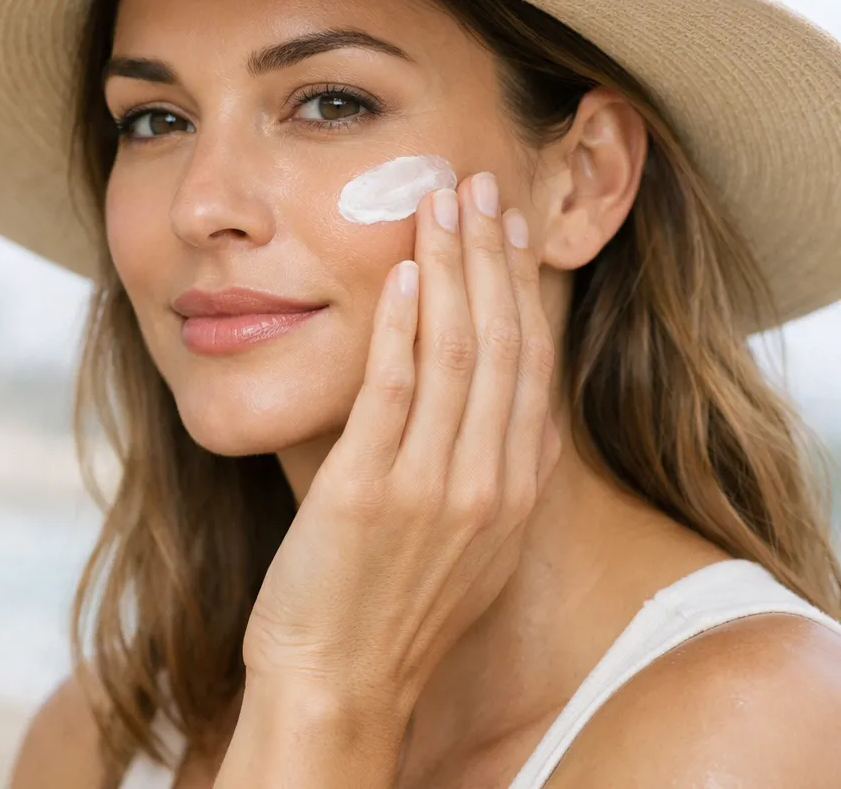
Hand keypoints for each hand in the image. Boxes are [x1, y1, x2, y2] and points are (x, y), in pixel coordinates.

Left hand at [241, 172, 561, 719]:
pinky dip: (407, 324)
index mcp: (515, 492)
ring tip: (443, 203)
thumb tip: (503, 407)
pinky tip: (407, 272)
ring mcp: (434, 488)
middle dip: (495, 257)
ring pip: (460, 352)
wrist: (338, 683)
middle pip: (505, 343)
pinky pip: (398, 389)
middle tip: (482, 188)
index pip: (533, 365)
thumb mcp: (470, 546)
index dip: (525, 289)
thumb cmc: (391, 607)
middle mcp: (489, 484)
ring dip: (455, 268)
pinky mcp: (371, 491)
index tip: (512, 233)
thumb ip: (491, 472)